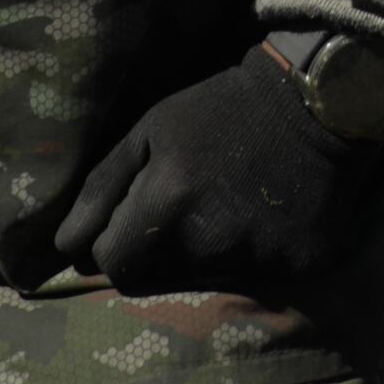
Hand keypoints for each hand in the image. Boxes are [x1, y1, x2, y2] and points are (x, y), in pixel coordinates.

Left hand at [51, 47, 383, 294]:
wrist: (318, 99)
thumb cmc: (221, 110)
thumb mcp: (151, 130)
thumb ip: (101, 189)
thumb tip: (64, 248)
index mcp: (168, 206)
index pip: (115, 266)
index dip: (118, 245)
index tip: (137, 219)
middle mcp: (211, 242)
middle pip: (159, 281)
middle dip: (158, 253)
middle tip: (185, 210)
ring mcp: (260, 259)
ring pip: (206, 283)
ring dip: (205, 256)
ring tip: (227, 209)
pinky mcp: (301, 267)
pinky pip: (259, 280)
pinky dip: (255, 256)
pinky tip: (266, 217)